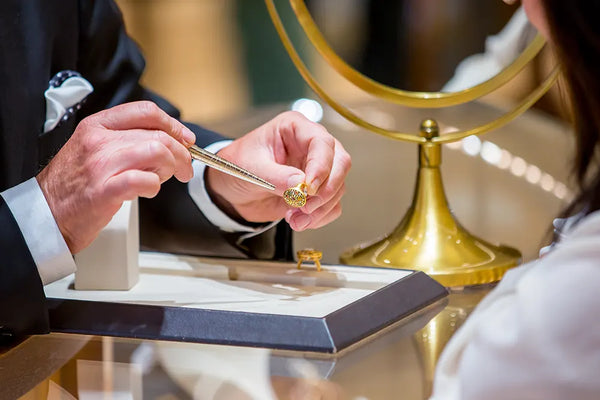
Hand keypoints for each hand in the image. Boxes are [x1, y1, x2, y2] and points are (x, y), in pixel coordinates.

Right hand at [37, 101, 195, 252]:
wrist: (46, 214)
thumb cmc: (74, 185)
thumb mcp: (94, 150)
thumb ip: (126, 141)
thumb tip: (168, 141)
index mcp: (97, 126)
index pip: (146, 112)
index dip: (173, 125)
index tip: (186, 139)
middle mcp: (99, 141)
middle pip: (157, 134)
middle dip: (180, 153)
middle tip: (184, 169)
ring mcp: (101, 165)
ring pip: (156, 152)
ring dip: (171, 167)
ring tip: (165, 178)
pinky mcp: (104, 191)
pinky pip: (144, 180)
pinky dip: (155, 186)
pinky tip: (149, 190)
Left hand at [206, 111, 350, 230]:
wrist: (230, 190)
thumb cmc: (236, 166)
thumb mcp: (250, 169)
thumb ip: (275, 176)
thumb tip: (301, 186)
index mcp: (294, 129)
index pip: (322, 142)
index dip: (321, 166)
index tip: (309, 188)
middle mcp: (310, 146)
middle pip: (340, 163)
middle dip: (326, 190)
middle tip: (305, 206)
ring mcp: (316, 169)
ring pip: (337, 187)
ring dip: (319, 209)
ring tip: (294, 218)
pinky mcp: (316, 191)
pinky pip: (331, 205)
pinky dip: (319, 217)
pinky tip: (297, 220)